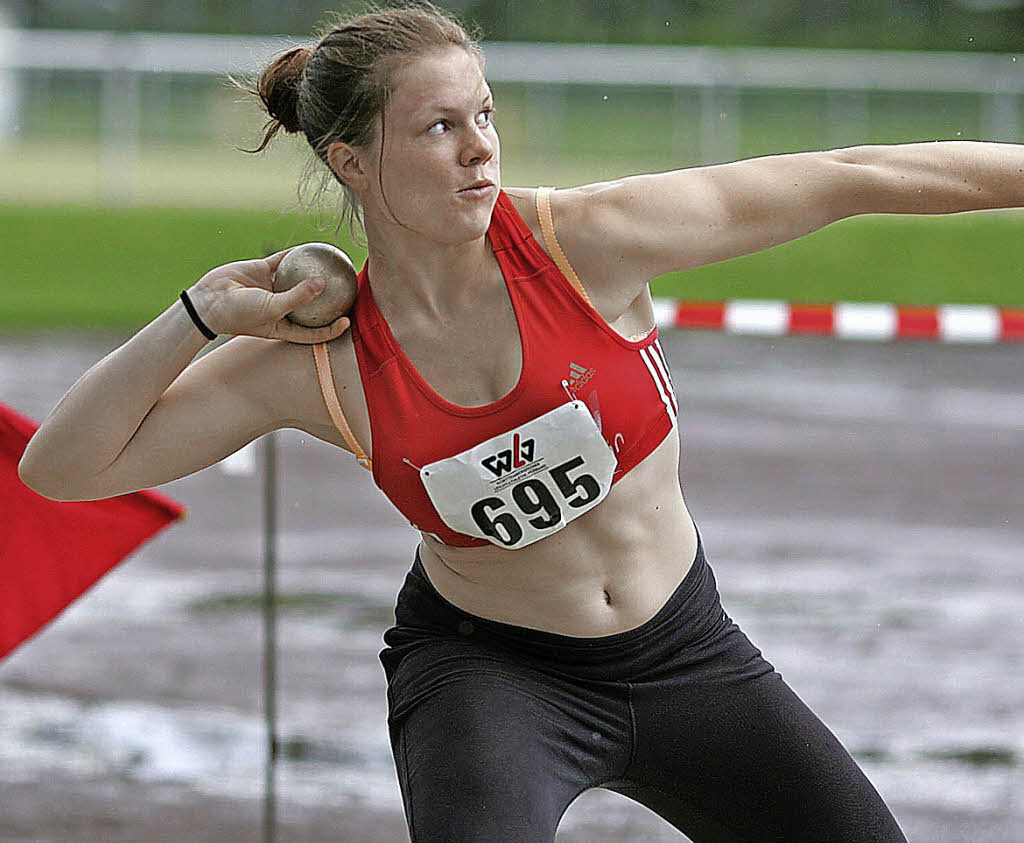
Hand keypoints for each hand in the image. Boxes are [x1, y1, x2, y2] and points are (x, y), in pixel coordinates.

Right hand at [187, 248, 351, 343]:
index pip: (313, 331)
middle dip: (328, 299)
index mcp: (283, 326)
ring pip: (298, 280)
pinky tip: (311, 246)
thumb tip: (323, 283)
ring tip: (333, 263)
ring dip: (313, 272)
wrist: (207, 301)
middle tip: (347, 289)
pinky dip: (295, 254)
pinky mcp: (263, 271)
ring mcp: (272, 289)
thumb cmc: (239, 314)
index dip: (332, 329)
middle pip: (310, 305)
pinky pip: (284, 261)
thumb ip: (298, 297)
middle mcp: (281, 308)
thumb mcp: (272, 309)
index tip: (348, 320)